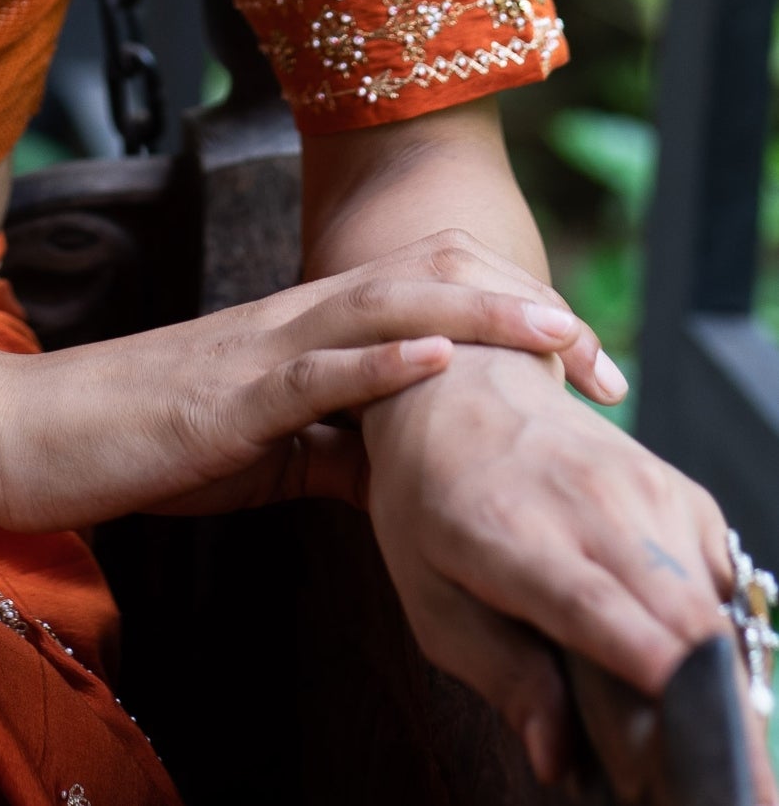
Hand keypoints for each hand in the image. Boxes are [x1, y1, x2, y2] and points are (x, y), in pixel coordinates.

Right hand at [0, 229, 604, 533]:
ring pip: (381, 310)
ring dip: (476, 313)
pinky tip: (438, 356)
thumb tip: (406, 474)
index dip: (503, 309)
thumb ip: (330, 447)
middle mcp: (286, 323)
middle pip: (418, 284)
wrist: (34, 433)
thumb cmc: (136, 441)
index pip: (417, 296)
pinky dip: (384, 361)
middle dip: (517, 305)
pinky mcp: (227, 397)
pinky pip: (316, 372)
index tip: (582, 354)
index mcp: (296, 334)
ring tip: (553, 326)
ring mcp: (257, 352)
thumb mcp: (257, 449)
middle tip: (599, 345)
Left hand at [362, 342, 777, 799]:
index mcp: (513, 535)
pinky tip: (670, 641)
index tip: (688, 745)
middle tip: (700, 771)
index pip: (602, 613)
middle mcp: (589, 505)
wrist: (460, 384)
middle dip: (710, 709)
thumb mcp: (430, 593)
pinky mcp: (680, 490)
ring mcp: (643, 490)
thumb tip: (557, 757)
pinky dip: (709, 628)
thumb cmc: (432, 496)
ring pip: (716, 611)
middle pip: (687, 622)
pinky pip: (721, 582)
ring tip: (675, 712)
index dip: (655, 680)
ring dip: (710, 675)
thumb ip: (500, 676)